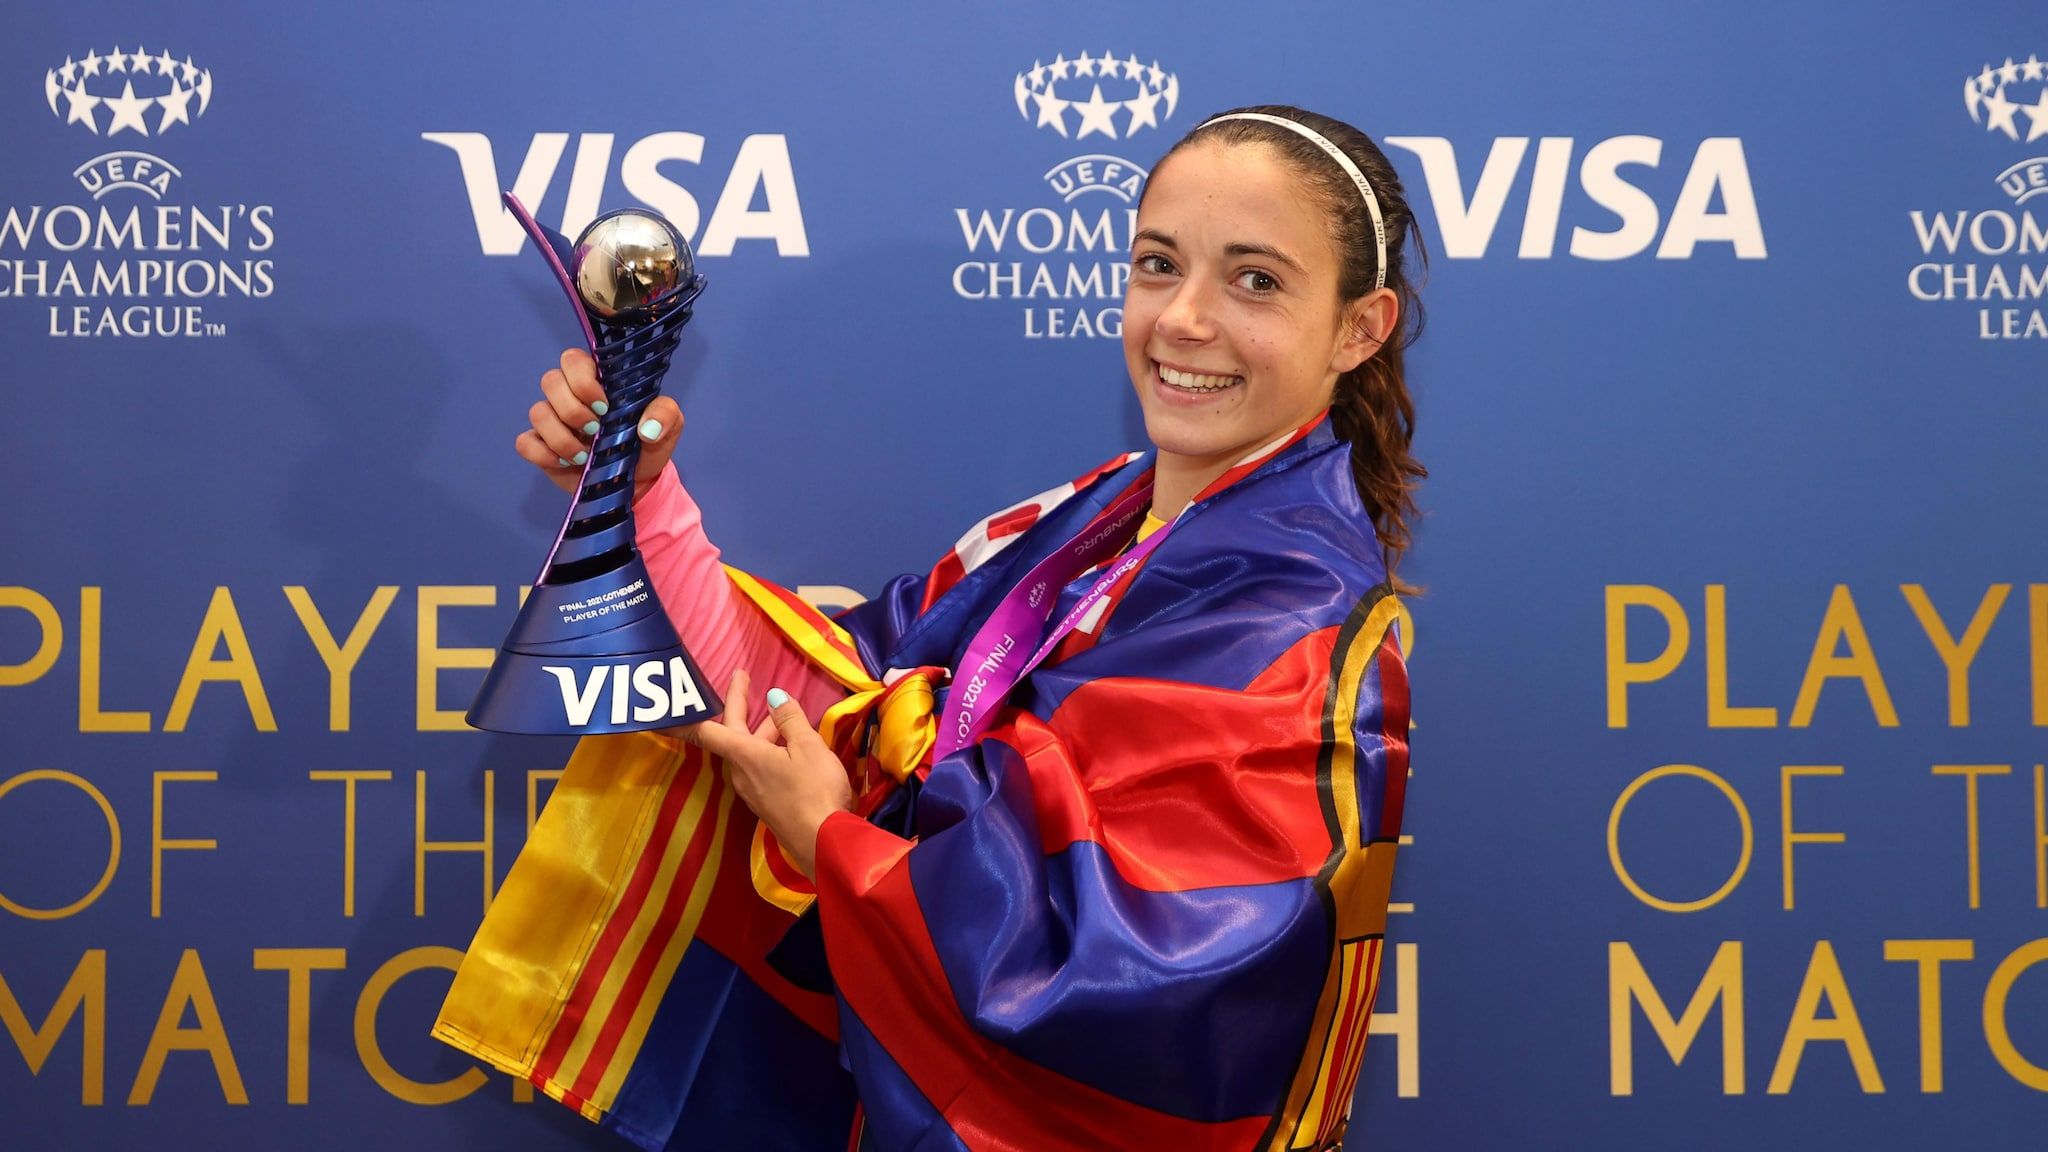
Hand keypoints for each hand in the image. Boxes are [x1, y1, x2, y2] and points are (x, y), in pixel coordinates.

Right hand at [513, 347, 684, 502]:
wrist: (636, 482)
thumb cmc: (647, 445)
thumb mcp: (669, 428)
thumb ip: (665, 415)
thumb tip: (647, 427)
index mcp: (597, 381)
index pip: (573, 359)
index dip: (582, 380)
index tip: (604, 406)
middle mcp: (569, 395)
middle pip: (550, 380)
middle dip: (572, 409)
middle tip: (595, 430)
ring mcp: (552, 420)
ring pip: (537, 412)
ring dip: (561, 437)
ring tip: (584, 455)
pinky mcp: (540, 445)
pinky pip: (525, 442)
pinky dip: (543, 454)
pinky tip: (565, 463)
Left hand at [681, 669, 853, 879]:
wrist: (823, 843)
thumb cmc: (815, 789)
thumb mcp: (808, 747)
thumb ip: (790, 719)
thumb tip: (775, 696)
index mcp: (745, 755)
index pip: (711, 729)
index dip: (714, 703)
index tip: (727, 680)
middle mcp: (741, 773)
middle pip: (732, 736)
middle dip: (740, 707)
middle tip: (748, 681)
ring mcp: (753, 791)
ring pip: (748, 752)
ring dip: (759, 730)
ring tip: (777, 713)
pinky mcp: (766, 804)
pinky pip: (759, 768)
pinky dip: (768, 749)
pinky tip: (788, 746)